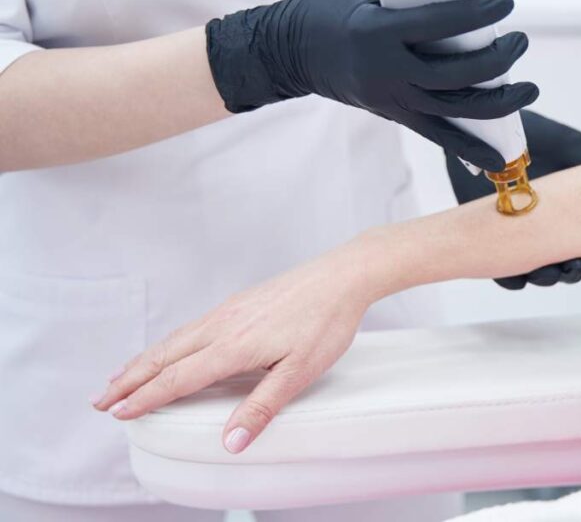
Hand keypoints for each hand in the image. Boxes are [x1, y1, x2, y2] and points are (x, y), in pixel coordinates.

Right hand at [91, 249, 373, 453]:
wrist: (342, 275)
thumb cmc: (326, 322)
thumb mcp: (300, 372)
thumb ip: (263, 407)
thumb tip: (231, 443)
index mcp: (234, 347)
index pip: (178, 378)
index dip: (146, 398)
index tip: (119, 414)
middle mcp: (223, 325)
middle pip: (164, 356)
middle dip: (129, 380)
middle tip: (99, 400)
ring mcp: (229, 310)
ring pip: (175, 338)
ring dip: (144, 359)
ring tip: (120, 376)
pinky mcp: (239, 302)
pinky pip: (191, 326)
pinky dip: (168, 342)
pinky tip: (169, 348)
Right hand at [206, 0, 537, 171]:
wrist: (290, 53)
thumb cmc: (330, 11)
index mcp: (377, 33)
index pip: (438, 25)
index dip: (477, 14)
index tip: (505, 2)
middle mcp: (387, 73)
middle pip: (456, 76)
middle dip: (498, 60)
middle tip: (518, 41)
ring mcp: (392, 100)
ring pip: (455, 110)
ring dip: (499, 103)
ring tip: (528, 89)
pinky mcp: (395, 116)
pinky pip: (440, 137)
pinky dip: (472, 148)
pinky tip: (500, 155)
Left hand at [446, 110, 580, 288]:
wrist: (488, 128)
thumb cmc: (530, 134)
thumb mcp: (570, 146)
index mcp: (570, 209)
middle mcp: (546, 224)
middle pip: (566, 262)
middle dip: (575, 271)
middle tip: (579, 266)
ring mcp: (519, 232)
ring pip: (536, 270)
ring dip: (547, 276)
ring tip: (554, 271)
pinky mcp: (489, 234)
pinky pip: (501, 267)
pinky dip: (512, 277)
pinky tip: (523, 275)